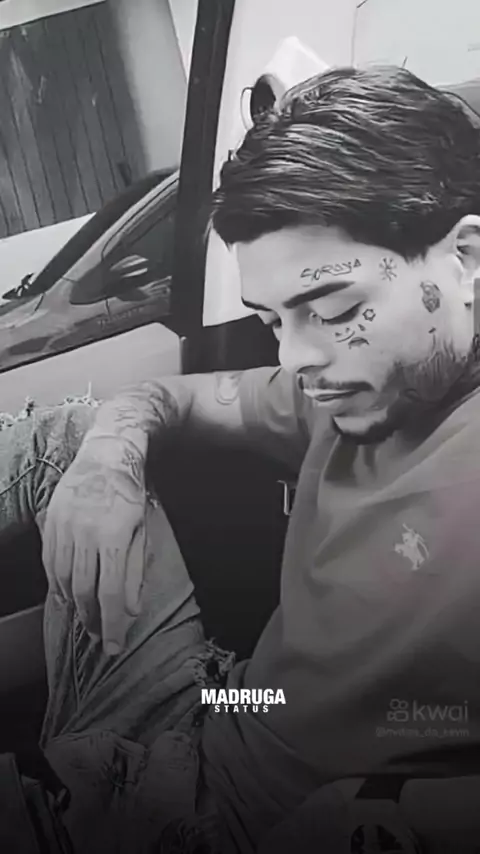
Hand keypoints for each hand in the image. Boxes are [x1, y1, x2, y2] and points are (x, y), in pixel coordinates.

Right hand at [42, 436, 147, 654]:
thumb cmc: (131, 493)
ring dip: (75, 604)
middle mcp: (85, 533)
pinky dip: (58, 583)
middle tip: (102, 635)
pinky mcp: (51, 521)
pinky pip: (50, 562)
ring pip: (63, 579)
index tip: (115, 646)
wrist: (106, 454)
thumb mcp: (142, 531)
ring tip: (87, 617)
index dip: (112, 624)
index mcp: (114, 537)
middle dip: (92, 620)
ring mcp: (64, 527)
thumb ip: (135, 572)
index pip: (110, 593)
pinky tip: (67, 594)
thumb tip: (130, 610)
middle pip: (84, 591)